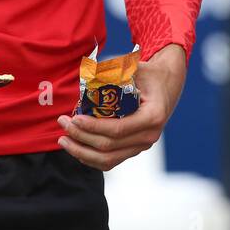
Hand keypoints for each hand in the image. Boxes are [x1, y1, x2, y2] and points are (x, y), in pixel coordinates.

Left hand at [56, 44, 187, 170]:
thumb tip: (88, 74)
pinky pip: (111, 161)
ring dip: (82, 151)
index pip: (118, 129)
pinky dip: (91, 159)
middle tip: (62, 123)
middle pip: (109, 146)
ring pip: (108, 159)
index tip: (74, 118)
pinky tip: (76, 149)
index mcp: (152, 116)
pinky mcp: (134, 149)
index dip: (93, 127)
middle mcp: (149, 135)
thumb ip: (116, 71)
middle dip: (81, 137)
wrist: (167, 84)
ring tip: (63, 140)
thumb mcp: (137, 68)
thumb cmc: (150, 74)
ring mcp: (142, 145)